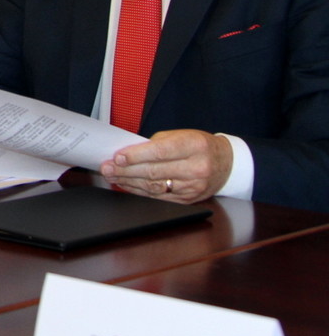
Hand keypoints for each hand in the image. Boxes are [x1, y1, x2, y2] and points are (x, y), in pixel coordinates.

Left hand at [100, 128, 233, 203]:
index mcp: (194, 146)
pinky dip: (140, 191)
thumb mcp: (182, 135)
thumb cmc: (200, 146)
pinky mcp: (189, 200)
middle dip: (126, 170)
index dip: (136, 155)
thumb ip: (157, 143)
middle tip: (107, 168)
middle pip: (154, 171)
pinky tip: (127, 186)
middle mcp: (196, 168)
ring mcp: (193, 187)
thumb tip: (129, 152)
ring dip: (129, 182)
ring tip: (112, 176)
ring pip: (154, 186)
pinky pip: (159, 197)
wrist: (227, 164)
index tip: (118, 157)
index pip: (160, 152)